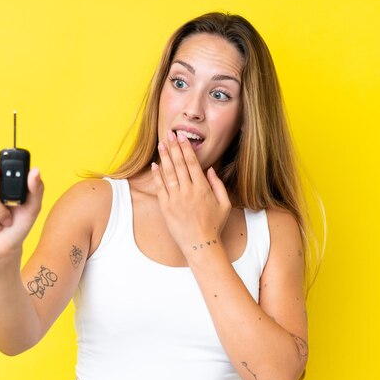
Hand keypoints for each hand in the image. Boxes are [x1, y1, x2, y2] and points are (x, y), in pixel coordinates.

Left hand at [151, 131, 231, 254]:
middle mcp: (188, 191)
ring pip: (169, 173)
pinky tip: (155, 165)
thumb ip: (218, 185)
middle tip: (170, 134)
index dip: (186, 149)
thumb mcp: (224, 204)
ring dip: (165, 157)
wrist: (200, 244)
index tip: (182, 138)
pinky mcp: (166, 207)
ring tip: (162, 144)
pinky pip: (160, 188)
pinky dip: (157, 175)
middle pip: (180, 164)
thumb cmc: (214, 225)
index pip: (193, 163)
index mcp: (203, 189)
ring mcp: (176, 199)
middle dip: (174, 147)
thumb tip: (210, 169)